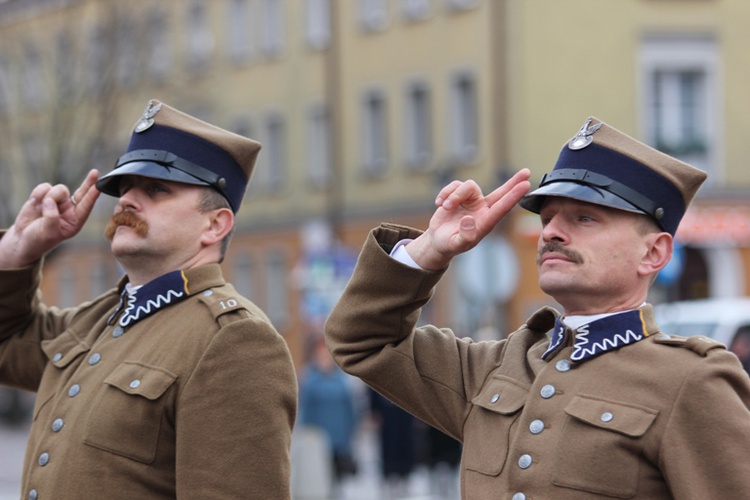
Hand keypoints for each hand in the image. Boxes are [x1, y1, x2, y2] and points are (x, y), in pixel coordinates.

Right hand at [0, 169, 99, 268]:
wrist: (22, 237)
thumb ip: (51, 217)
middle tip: (95, 173)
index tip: (98, 186)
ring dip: (49, 196)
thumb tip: (50, 201)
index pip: (86, 206)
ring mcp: (58, 202)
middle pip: (82, 192)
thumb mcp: (48, 232)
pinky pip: (45, 187)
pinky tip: (34, 203)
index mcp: (75, 221)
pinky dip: (38, 193)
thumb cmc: (38, 239)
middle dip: (88, 183)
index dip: (92, 196)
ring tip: (40, 208)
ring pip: (59, 189)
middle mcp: (70, 210)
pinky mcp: (45, 196)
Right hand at [406, 169, 530, 269]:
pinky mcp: (459, 195)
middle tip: (527, 172)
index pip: (502, 208)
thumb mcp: (456, 245)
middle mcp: (482, 210)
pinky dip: (445, 193)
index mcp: (485, 223)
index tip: (526, 185)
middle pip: (500, 193)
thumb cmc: (449, 244)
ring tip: (445, 207)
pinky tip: (439, 204)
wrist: (437, 239)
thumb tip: (469, 219)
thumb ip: (464, 235)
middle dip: (513, 183)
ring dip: (454, 196)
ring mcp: (471, 201)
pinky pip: (455, 185)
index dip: (514, 196)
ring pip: (469, 186)